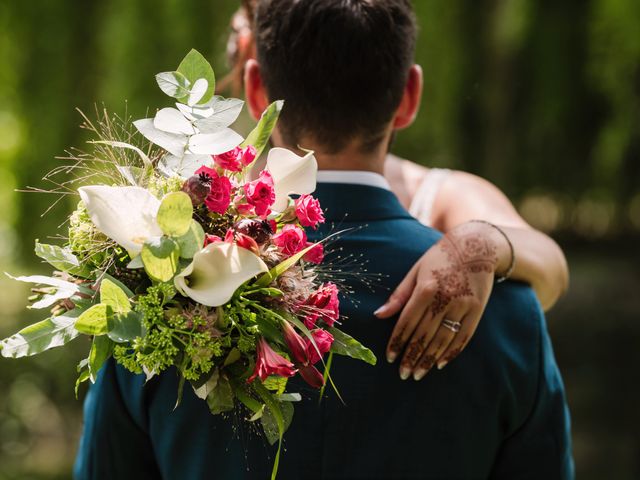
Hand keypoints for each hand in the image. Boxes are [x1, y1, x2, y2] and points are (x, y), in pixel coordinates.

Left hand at [375, 221, 509, 379]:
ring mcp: (463, 306)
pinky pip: (463, 338)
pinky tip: (440, 364)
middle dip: (412, 357)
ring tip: (418, 373)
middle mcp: (445, 299)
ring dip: (429, 360)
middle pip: (424, 335)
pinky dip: (451, 353)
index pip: (408, 322)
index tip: (389, 358)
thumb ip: (399, 295)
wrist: (476, 247)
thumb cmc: (439, 258)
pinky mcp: (477, 311)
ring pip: (443, 340)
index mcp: (426, 288)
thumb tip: (379, 315)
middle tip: (403, 374)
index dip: (397, 342)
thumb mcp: (416, 271)